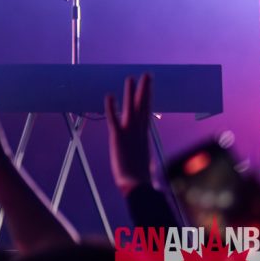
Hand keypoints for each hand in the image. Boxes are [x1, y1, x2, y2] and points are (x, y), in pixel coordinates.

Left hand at [105, 73, 152, 194]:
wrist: (137, 185)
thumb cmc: (140, 178)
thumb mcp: (143, 163)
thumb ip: (143, 157)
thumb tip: (150, 164)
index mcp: (144, 135)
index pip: (147, 112)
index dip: (147, 98)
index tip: (149, 87)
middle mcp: (139, 131)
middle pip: (143, 106)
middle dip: (145, 89)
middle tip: (147, 75)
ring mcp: (129, 133)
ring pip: (131, 108)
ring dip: (130, 93)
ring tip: (131, 78)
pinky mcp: (118, 138)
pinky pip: (113, 119)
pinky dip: (111, 107)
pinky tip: (109, 95)